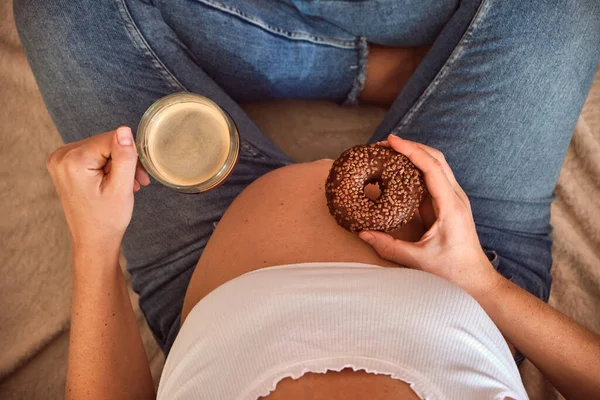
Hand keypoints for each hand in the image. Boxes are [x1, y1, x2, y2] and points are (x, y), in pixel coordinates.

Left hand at [46, 127, 149, 252]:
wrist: (93, 240)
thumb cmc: (107, 219)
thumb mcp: (121, 187)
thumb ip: (124, 157)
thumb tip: (125, 130)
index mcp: (73, 161)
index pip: (110, 139)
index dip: (129, 154)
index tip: (139, 175)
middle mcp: (61, 157)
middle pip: (104, 143)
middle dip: (123, 160)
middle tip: (137, 181)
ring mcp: (59, 160)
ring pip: (100, 149)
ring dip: (117, 164)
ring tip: (128, 184)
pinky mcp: (64, 165)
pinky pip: (91, 155)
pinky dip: (106, 166)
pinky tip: (114, 182)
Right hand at [360, 135, 500, 296]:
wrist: (475, 279)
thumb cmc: (453, 270)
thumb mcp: (418, 260)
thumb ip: (389, 246)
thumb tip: (363, 233)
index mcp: (450, 206)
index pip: (431, 167)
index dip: (411, 150)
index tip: (391, 141)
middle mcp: (455, 197)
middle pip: (435, 158)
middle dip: (411, 147)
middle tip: (385, 144)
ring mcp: (454, 199)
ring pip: (436, 165)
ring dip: (415, 155)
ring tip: (390, 152)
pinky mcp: (449, 204)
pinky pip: (433, 178)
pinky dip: (417, 168)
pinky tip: (400, 171)